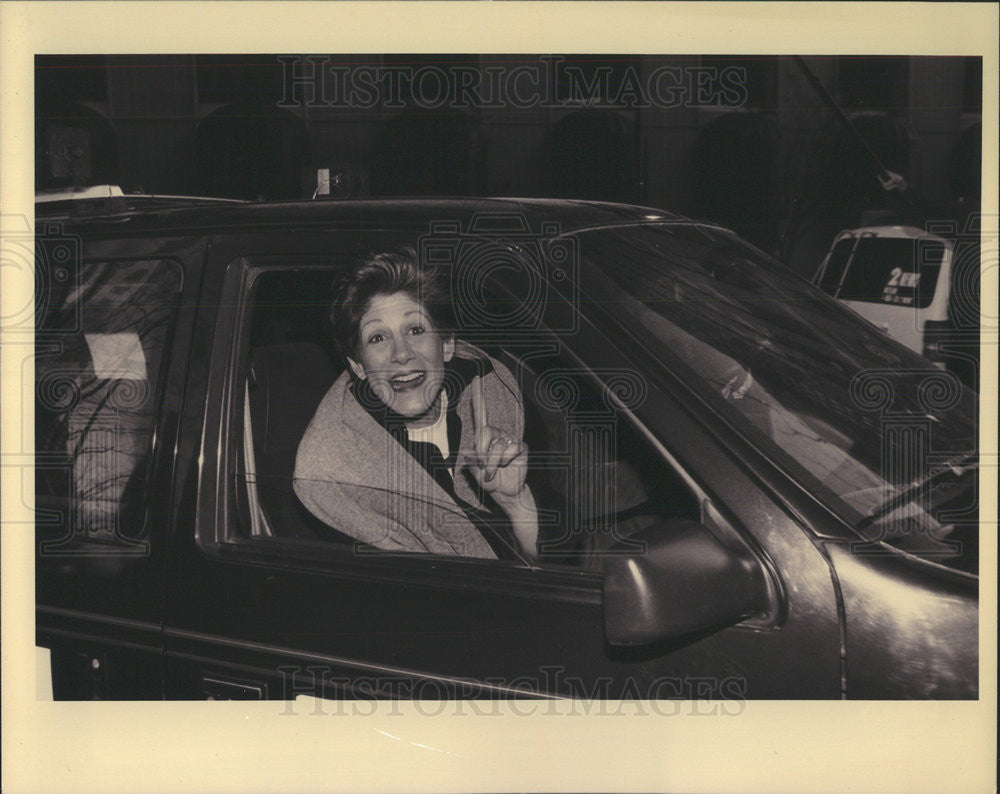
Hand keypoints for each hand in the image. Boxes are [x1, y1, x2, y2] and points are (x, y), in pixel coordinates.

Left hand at [469, 376, 528, 502]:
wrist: (506, 493)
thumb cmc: (489, 482)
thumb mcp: (476, 474)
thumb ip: (471, 464)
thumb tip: (468, 453)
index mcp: (483, 438)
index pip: (480, 414)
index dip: (478, 397)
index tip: (476, 378)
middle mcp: (496, 435)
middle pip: (484, 433)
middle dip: (481, 453)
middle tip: (484, 468)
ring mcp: (509, 440)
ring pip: (497, 445)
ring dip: (492, 463)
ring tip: (494, 472)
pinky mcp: (520, 447)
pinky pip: (512, 449)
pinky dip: (505, 460)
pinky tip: (507, 466)